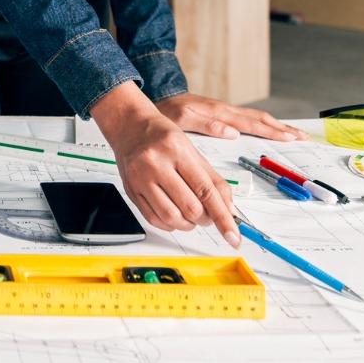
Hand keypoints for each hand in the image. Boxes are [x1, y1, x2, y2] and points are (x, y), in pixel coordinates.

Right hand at [89, 82, 239, 247]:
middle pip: (190, 207)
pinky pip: (154, 219)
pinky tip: (175, 215)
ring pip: (171, 217)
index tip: (233, 236)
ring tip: (191, 215)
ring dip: (188, 224)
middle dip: (205, 219)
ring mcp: (140, 178)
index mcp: (177, 150)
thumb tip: (229, 209)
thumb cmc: (162, 137)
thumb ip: (213, 180)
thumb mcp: (193, 151)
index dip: (223, 217)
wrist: (129, 126)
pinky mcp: (130, 190)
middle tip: (208, 214)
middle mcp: (156, 163)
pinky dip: (170, 224)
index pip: (206, 191)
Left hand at [154, 93, 308, 141]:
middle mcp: (226, 110)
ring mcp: (225, 110)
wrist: (160, 98)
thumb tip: (233, 133)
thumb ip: (207, 126)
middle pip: (261, 119)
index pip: (253, 124)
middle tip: (302, 136)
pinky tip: (268, 128)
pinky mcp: (222, 112)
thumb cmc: (168, 112)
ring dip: (276, 125)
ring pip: (256, 117)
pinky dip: (263, 123)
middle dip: (282, 128)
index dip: (273, 132)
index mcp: (220, 113)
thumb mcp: (183, 121)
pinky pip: (248, 118)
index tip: (291, 138)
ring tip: (293, 133)